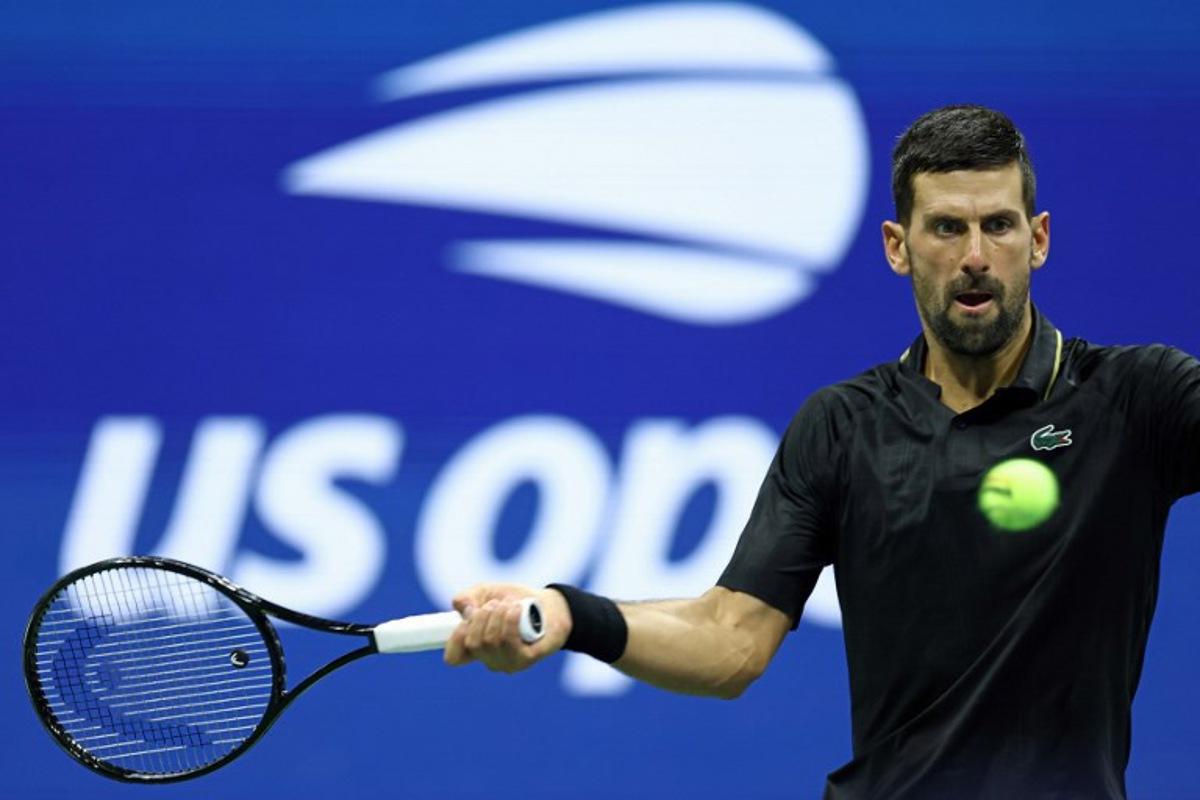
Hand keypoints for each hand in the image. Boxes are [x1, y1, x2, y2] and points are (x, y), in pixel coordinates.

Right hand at [444, 584, 571, 672]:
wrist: (550, 605)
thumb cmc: (517, 601)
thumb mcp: (487, 593)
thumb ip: (468, 597)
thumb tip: (461, 607)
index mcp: (476, 647)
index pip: (454, 657)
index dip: (455, 637)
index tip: (467, 616)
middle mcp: (489, 659)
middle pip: (473, 643)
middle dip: (482, 616)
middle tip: (496, 603)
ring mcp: (507, 662)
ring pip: (491, 641)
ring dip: (499, 614)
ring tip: (510, 604)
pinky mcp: (526, 659)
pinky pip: (510, 641)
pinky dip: (511, 619)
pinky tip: (518, 609)